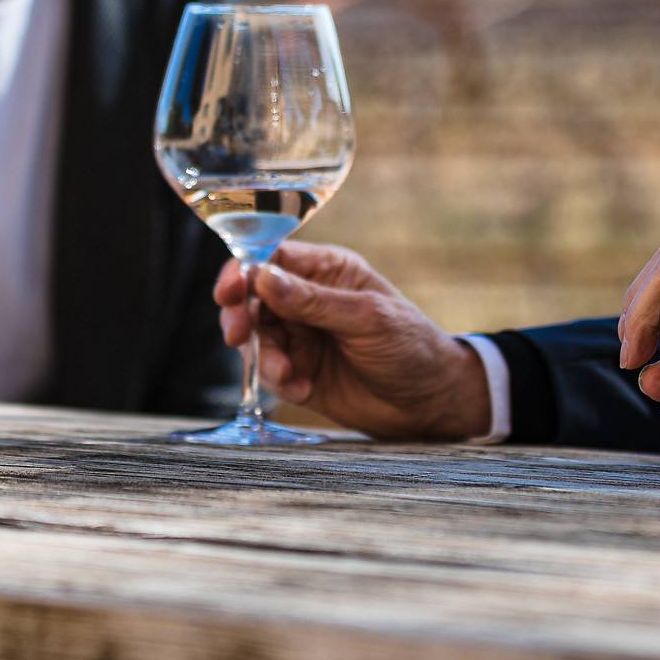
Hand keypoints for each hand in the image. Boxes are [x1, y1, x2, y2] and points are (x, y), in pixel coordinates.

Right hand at [213, 242, 490, 440]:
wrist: (431, 402)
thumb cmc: (410, 346)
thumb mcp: (366, 318)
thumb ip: (313, 301)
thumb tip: (262, 276)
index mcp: (326, 271)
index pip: (271, 258)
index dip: (244, 270)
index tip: (229, 291)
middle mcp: (307, 300)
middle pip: (253, 297)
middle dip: (241, 316)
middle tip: (238, 334)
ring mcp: (302, 336)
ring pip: (258, 337)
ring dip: (264, 356)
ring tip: (287, 374)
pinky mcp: (299, 371)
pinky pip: (271, 371)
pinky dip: (279, 381)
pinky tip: (303, 389)